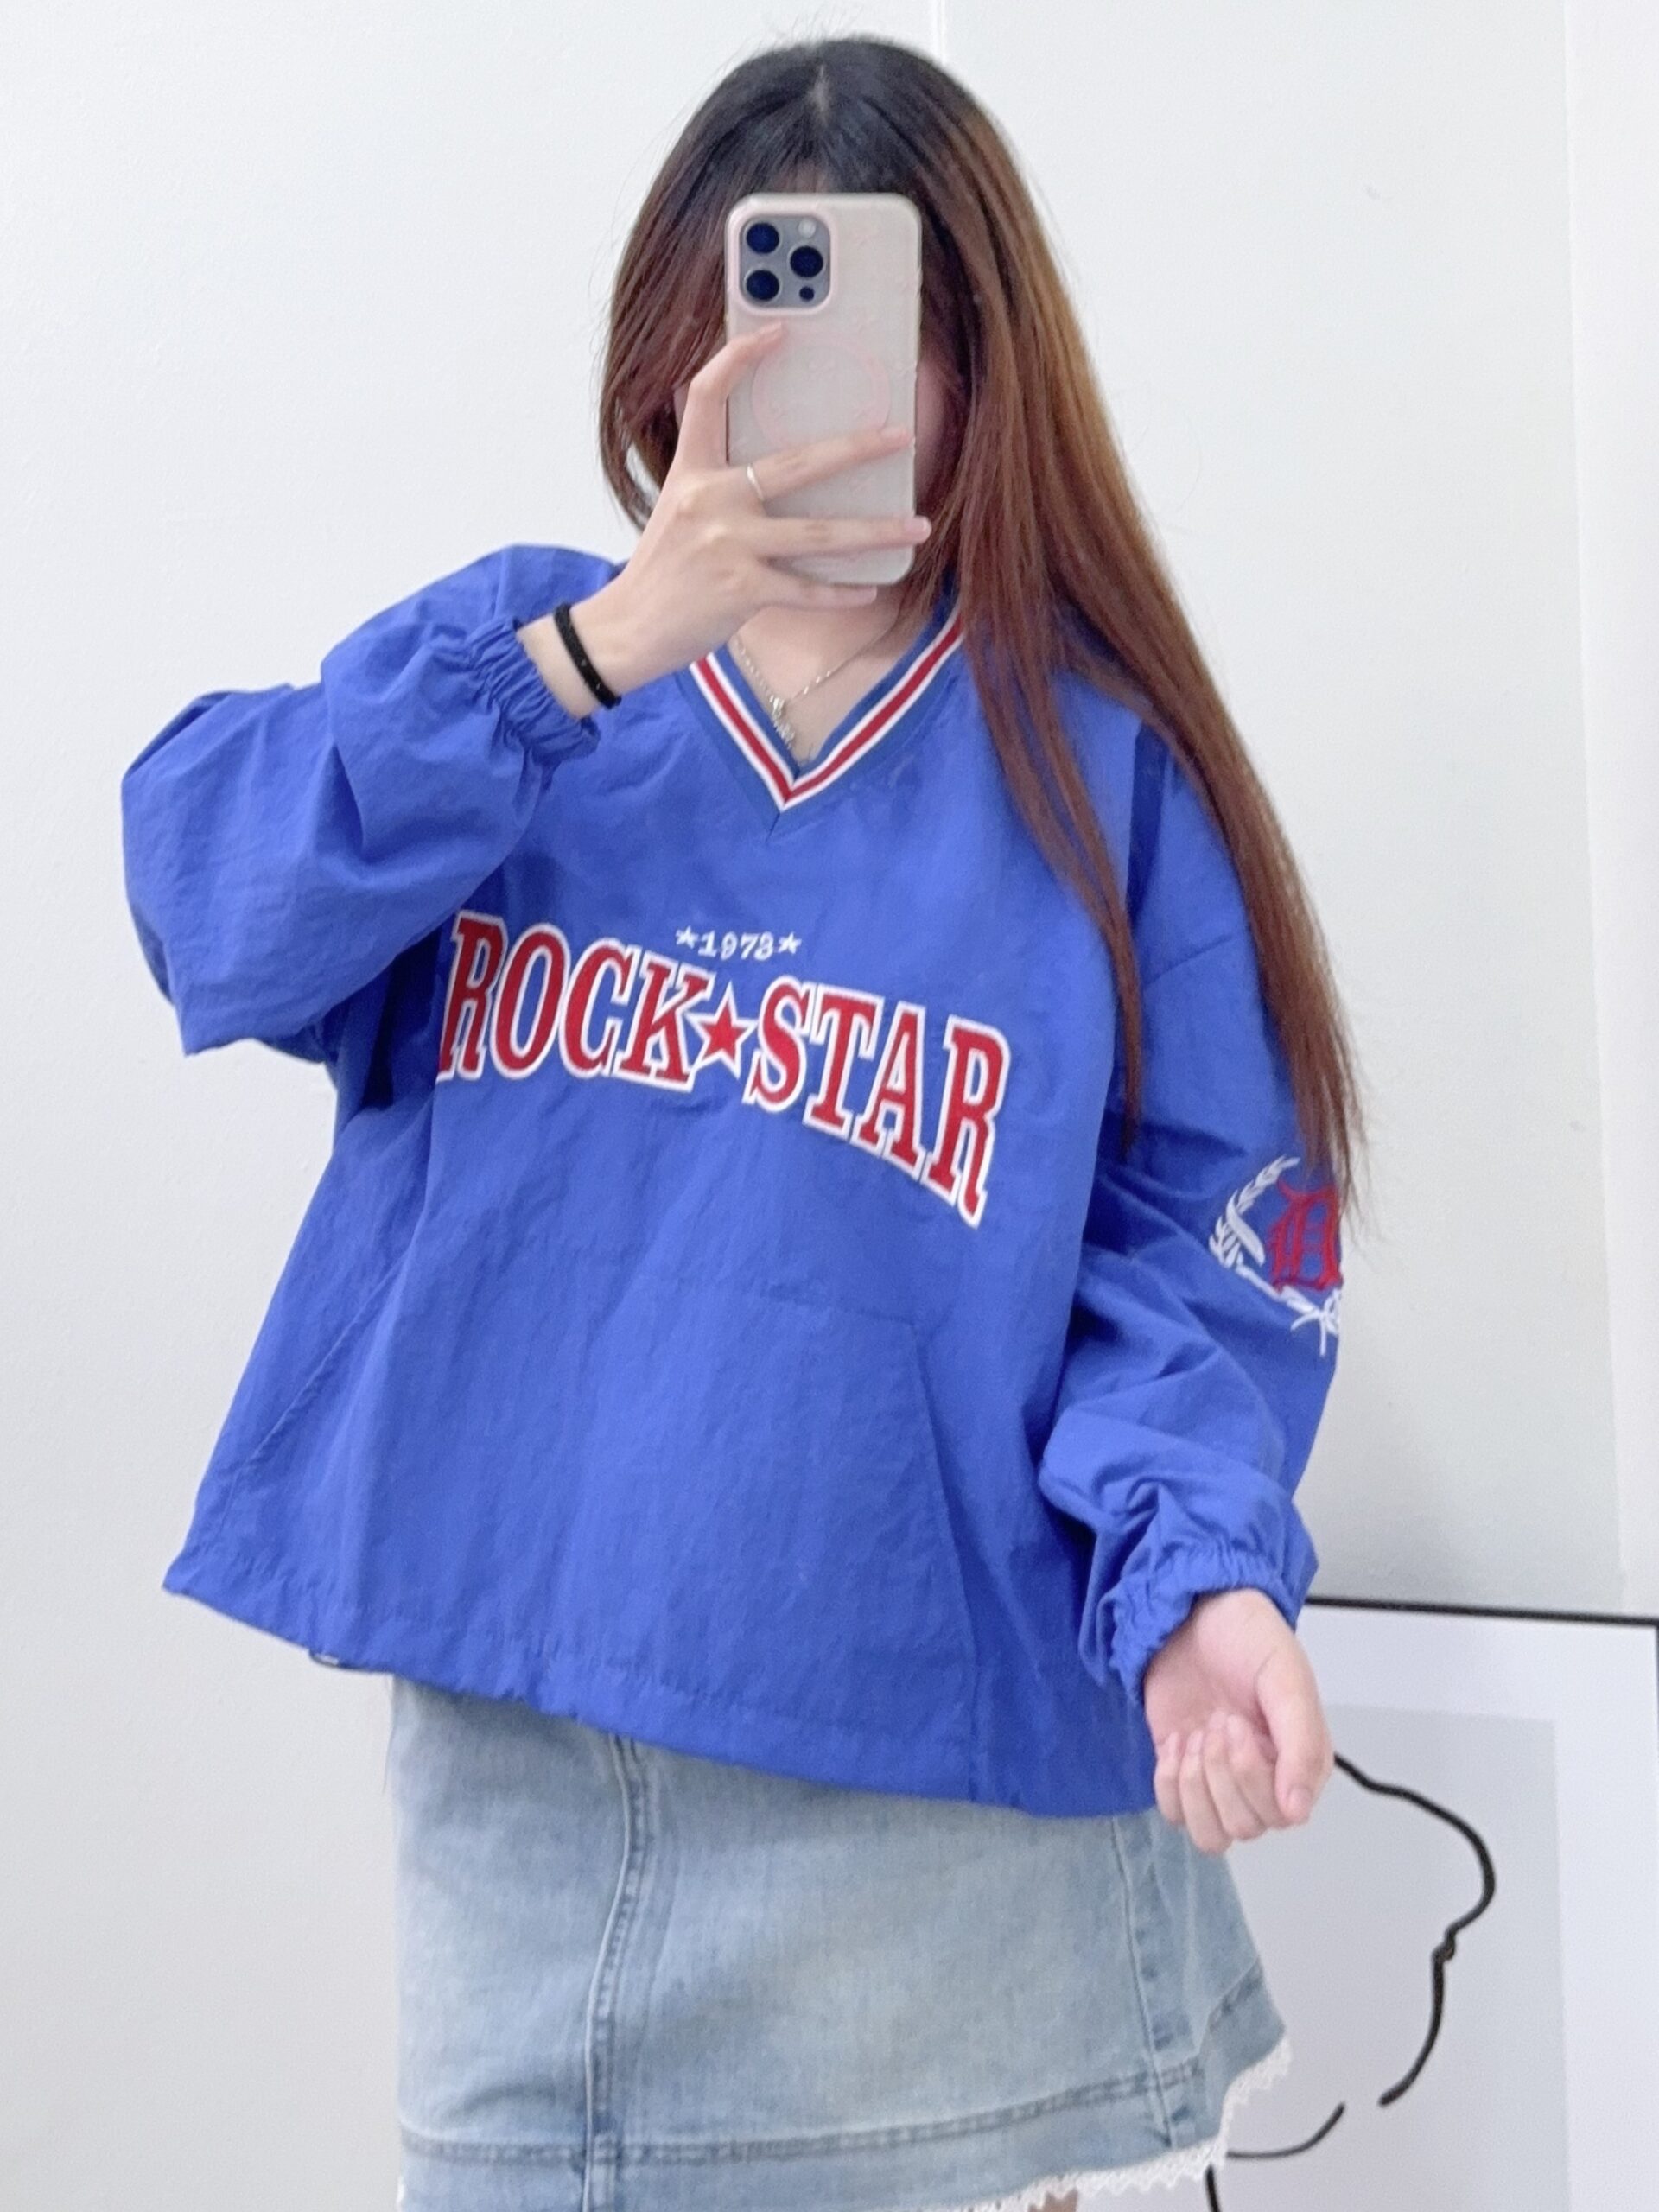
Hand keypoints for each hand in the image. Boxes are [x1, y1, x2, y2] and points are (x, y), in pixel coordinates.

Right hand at [558, 323, 930, 698]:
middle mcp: (710, 500)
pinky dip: (840, 592)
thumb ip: (709, 474)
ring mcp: (728, 546)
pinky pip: (806, 589)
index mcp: (691, 470)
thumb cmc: (662, 569)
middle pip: (795, 463)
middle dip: (857, 449)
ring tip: (918, 525)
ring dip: (875, 531)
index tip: (778, 331)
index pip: (707, 396)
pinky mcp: (741, 591)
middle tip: (902, 437)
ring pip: (818, 533)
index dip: (739, 358)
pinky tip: (869, 590)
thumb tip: (751, 448)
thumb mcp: (675, 507)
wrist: (627, 628)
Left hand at [1144, 1586, 1332, 1854]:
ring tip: (1195, 1738)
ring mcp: (1222, 1779)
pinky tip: (1176, 1742)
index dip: (1252, 1775)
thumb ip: (1302, 1744)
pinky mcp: (1183, 1773)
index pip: (1281, 1814)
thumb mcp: (1285, 1679)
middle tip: (1218, 1722)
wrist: (1191, 1612)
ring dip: (1195, 1789)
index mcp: (1301, 1761)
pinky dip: (1168, 1784)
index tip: (1239, 1723)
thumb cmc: (1245, 1637)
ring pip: (1212, 1834)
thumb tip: (1298, 1811)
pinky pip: (1175, 1815)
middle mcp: (1266, 1779)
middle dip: (1221, 1773)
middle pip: (1246, 1826)